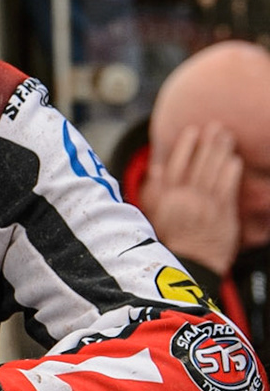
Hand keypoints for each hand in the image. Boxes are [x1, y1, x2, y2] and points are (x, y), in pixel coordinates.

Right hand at [142, 123, 242, 274]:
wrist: (190, 265)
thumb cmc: (173, 239)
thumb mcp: (155, 215)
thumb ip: (157, 190)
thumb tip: (157, 168)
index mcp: (167, 199)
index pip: (176, 165)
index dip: (185, 146)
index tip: (191, 130)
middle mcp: (185, 200)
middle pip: (198, 165)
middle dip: (208, 144)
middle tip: (216, 126)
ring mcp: (205, 207)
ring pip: (213, 174)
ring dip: (221, 153)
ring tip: (227, 136)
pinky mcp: (223, 215)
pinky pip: (228, 189)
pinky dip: (231, 173)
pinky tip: (236, 160)